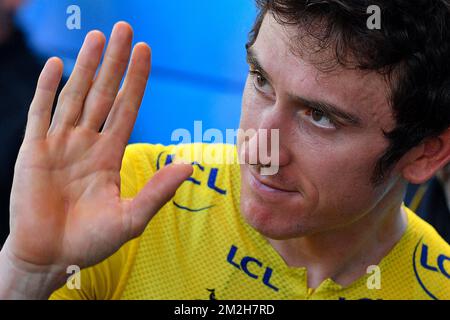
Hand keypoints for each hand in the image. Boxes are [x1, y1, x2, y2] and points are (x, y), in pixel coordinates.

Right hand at [3, 22, 192, 286]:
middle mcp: (87, 142)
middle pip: (103, 93)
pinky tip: (57, 64)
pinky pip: (40, 113)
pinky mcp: (32, 151)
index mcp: (110, 154)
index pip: (127, 108)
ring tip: (96, 36)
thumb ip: (157, 191)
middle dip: (113, 62)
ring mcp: (59, 144)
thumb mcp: (131, 218)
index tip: (145, 51)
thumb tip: (190, 166)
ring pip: (75, 95)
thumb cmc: (91, 241)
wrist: (51, 257)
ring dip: (85, 66)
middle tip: (124, 28)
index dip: (136, 80)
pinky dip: (47, 88)